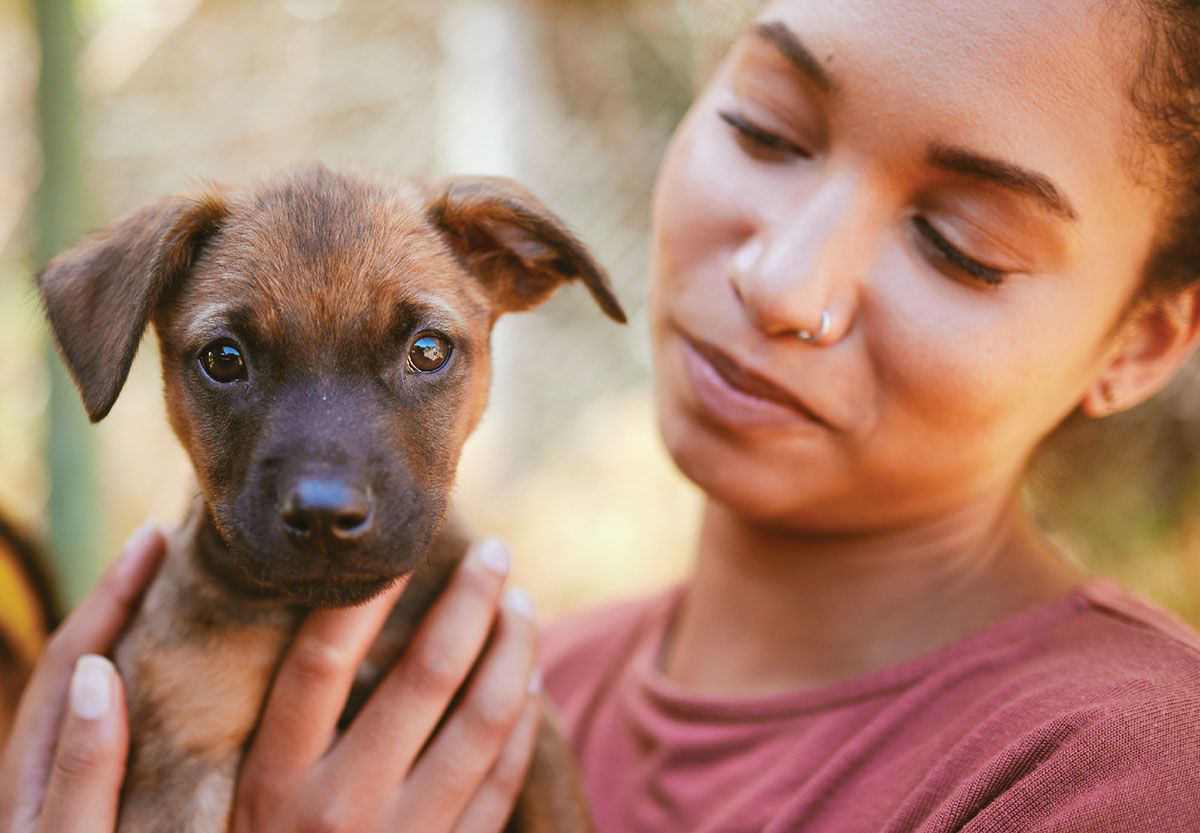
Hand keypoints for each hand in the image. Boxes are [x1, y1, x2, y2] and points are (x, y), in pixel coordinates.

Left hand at [0, 521, 167, 832]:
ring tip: (188, 592)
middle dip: (127, 595)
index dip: (114, 590)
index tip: (155, 535)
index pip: (74, 653)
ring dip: (141, 632)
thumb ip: (81, 765)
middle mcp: (45, 759)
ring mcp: (67, 778)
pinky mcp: (99, 800)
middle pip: (86, 656)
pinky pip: (129, 720)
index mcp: (31, 761)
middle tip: (176, 545)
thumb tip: (102, 670)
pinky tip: (190, 677)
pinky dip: (154, 680)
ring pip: (105, 686)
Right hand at [230, 538, 541, 832]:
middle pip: (426, 677)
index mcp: (272, 781)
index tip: (404, 539)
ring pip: (485, 722)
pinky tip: (528, 681)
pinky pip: (503, 783)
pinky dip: (524, 724)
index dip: (368, 591)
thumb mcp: (231, 804)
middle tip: (494, 551)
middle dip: (471, 602)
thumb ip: (272, 726)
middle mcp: (339, 808)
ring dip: (514, 652)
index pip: (324, 659)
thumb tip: (324, 614)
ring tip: (521, 603)